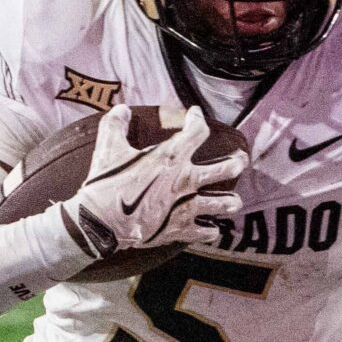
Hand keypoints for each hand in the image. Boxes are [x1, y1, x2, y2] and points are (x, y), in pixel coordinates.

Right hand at [61, 105, 244, 262]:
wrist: (101, 223)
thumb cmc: (105, 184)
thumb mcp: (108, 148)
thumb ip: (115, 124)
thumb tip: (121, 108)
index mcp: (172, 156)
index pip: (198, 130)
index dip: (198, 118)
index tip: (194, 114)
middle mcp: (187, 179)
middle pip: (229, 168)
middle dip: (238, 161)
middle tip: (240, 159)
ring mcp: (188, 206)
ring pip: (226, 204)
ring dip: (230, 201)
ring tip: (231, 200)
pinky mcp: (181, 229)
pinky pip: (207, 233)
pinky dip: (210, 231)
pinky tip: (209, 229)